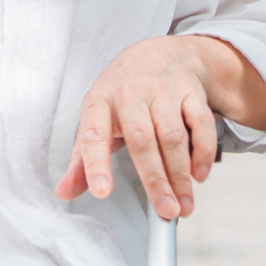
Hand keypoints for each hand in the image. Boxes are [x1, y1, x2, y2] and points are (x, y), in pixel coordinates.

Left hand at [53, 35, 229, 218]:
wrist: (158, 53)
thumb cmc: (122, 94)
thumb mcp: (96, 118)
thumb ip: (81, 159)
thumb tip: (63, 192)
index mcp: (99, 102)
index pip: (93, 134)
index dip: (95, 164)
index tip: (101, 192)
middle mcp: (129, 94)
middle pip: (141, 140)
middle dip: (155, 179)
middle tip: (166, 211)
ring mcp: (162, 91)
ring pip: (172, 136)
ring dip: (180, 174)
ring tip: (183, 205)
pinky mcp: (190, 92)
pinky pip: (200, 124)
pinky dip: (202, 153)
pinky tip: (198, 176)